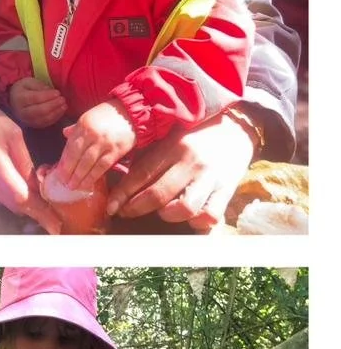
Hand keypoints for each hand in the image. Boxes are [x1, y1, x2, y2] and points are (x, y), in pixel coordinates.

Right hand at [0, 90, 60, 234]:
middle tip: (56, 216)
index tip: (56, 225)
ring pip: (8, 203)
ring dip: (26, 204)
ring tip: (43, 200)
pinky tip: (25, 189)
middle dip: (37, 211)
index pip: (20, 197)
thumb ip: (27, 164)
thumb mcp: (15, 136)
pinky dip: (15, 197)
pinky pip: (0, 197)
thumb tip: (40, 189)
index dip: (39, 213)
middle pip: (15, 205)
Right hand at [9, 76, 68, 127]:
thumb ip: (39, 86)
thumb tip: (51, 92)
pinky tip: (61, 111)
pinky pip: (45, 123)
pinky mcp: (33, 125)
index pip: (35, 98)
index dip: (47, 96)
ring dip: (56, 112)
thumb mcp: (29, 82)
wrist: (14, 100)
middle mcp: (21, 111)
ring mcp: (27, 120)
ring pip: (43, 119)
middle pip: (39, 110)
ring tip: (64, 105)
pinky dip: (55, 118)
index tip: (58, 92)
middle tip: (62, 99)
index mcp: (19, 98)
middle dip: (53, 105)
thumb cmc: (24, 89)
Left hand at [56, 100, 135, 189]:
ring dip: (79, 176)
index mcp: (83, 124)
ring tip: (73, 186)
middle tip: (63, 183)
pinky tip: (87, 183)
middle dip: (68, 171)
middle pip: (77, 156)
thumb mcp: (89, 116)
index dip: (63, 161)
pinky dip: (94, 176)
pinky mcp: (117, 150)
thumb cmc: (108, 115)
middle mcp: (92, 134)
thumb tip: (65, 133)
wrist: (132, 112)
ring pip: (88, 163)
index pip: (70, 146)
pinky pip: (103, 166)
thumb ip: (77, 128)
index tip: (58, 172)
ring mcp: (105, 142)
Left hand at [107, 113, 255, 229]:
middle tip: (126, 212)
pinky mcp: (228, 188)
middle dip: (136, 208)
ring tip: (162, 212)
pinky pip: (211, 214)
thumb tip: (123, 181)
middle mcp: (191, 162)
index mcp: (173, 147)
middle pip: (158, 194)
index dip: (122, 194)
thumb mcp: (170, 138)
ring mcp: (210, 177)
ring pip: (185, 208)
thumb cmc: (196, 134)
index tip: (111, 206)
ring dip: (168, 215)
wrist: (238, 126)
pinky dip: (198, 222)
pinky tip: (190, 218)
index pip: (141, 174)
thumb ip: (150, 157)